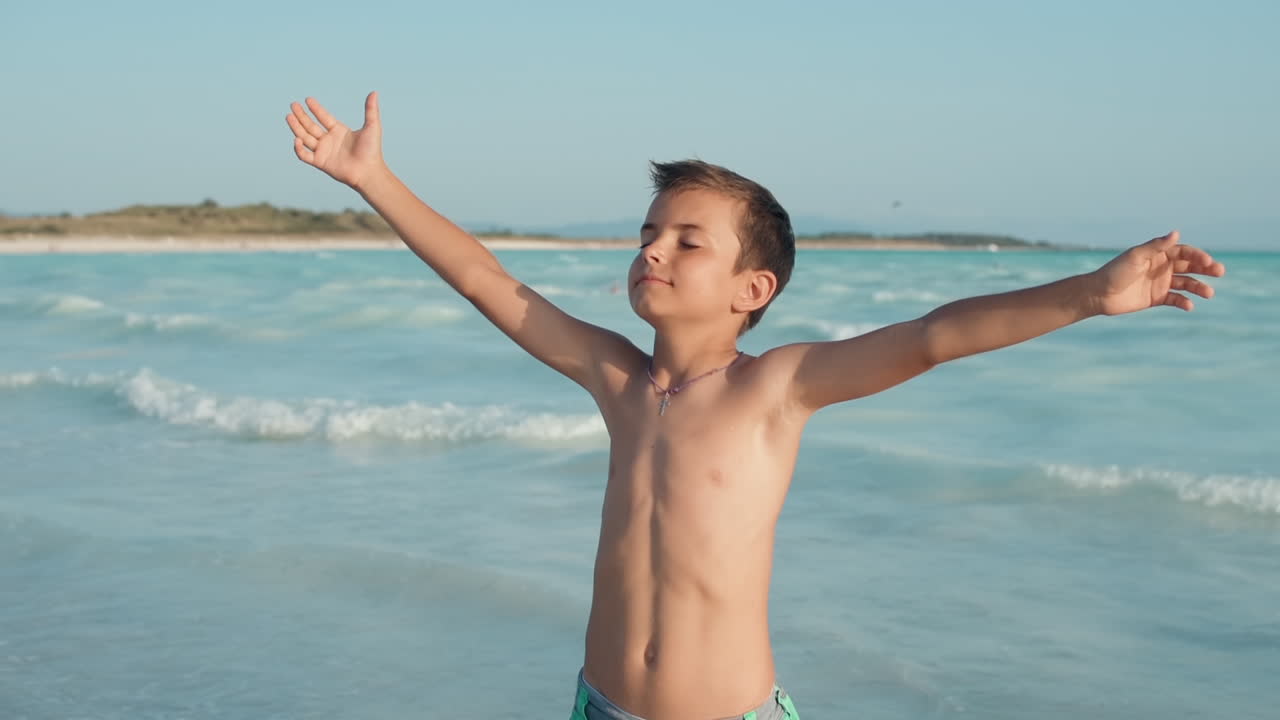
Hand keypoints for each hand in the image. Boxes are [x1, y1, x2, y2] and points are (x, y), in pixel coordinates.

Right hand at [286, 92, 383, 189]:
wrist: (369, 171)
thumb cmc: (372, 151)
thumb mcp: (372, 127)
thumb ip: (371, 110)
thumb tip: (374, 92)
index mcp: (339, 131)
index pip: (324, 117)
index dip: (316, 109)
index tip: (308, 99)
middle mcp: (330, 140)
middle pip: (311, 126)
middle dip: (302, 116)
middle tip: (293, 105)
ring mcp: (324, 151)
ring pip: (305, 137)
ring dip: (296, 127)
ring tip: (289, 115)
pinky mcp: (321, 162)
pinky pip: (305, 155)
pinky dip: (298, 148)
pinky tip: (297, 138)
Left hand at [1091, 231, 1225, 314]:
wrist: (1098, 295)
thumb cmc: (1114, 272)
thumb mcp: (1136, 257)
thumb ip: (1156, 246)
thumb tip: (1176, 233)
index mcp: (1158, 254)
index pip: (1184, 252)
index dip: (1198, 255)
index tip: (1208, 261)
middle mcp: (1161, 267)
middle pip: (1190, 266)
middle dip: (1206, 269)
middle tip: (1220, 272)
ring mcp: (1160, 283)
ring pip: (1186, 284)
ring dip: (1198, 287)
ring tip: (1209, 293)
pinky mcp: (1156, 298)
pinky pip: (1175, 300)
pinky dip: (1184, 302)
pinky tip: (1189, 306)